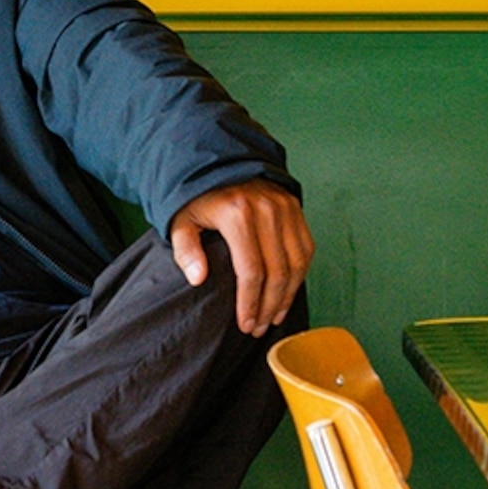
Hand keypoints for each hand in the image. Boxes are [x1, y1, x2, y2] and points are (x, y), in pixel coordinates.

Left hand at [169, 181, 313, 335]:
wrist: (219, 160)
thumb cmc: (198, 197)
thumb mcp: (181, 220)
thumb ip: (186, 249)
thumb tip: (198, 279)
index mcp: (237, 213)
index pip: (251, 270)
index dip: (250, 302)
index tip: (245, 324)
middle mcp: (266, 209)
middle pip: (277, 271)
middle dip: (269, 306)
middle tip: (260, 327)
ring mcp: (285, 207)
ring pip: (297, 263)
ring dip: (288, 295)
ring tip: (275, 316)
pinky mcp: (295, 207)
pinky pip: (306, 247)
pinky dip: (300, 274)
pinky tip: (288, 292)